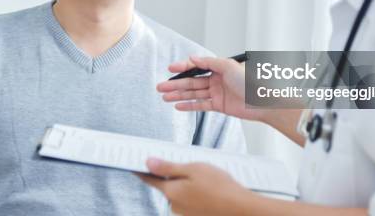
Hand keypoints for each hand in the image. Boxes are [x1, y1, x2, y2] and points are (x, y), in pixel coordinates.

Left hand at [137, 158, 255, 215]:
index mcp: (171, 191)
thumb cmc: (219, 187)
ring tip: (208, 179)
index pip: (151, 180)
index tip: (134, 165)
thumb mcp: (193, 169)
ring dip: (188, 186)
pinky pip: (191, 201)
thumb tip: (148, 163)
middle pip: (168, 186)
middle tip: (192, 167)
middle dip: (175, 176)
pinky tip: (210, 190)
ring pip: (181, 194)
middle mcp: (175, 205)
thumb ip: (168, 167)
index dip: (143, 171)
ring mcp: (185, 213)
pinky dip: (197, 194)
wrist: (240, 209)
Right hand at [157, 56, 265, 121]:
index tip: (170, 68)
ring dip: (178, 95)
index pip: (196, 66)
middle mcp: (216, 79)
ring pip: (194, 94)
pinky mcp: (219, 106)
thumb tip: (192, 58)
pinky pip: (201, 105)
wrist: (263, 101)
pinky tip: (177, 106)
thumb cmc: (251, 81)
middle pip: (192, 82)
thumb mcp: (229, 66)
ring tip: (164, 97)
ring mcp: (217, 93)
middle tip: (160, 86)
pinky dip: (189, 106)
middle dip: (175, 84)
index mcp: (219, 67)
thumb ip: (209, 62)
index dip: (183, 67)